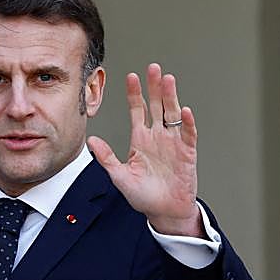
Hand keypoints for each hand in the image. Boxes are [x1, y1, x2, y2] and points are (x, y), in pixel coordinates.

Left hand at [86, 63, 202, 237]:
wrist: (163, 211)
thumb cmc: (143, 195)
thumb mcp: (119, 176)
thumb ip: (106, 158)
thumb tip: (91, 140)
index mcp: (141, 140)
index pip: (138, 110)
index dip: (135, 94)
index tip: (131, 77)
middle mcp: (157, 137)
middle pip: (157, 105)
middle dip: (154, 87)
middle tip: (153, 68)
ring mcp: (173, 142)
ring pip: (172, 114)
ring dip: (170, 97)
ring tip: (168, 79)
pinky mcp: (187, 152)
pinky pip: (187, 134)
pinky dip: (186, 122)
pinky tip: (183, 110)